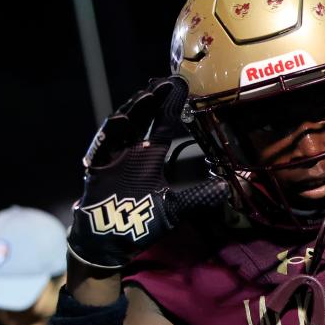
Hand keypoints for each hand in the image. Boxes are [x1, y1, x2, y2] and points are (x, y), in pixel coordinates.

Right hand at [68, 76, 229, 268]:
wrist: (110, 241)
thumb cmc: (140, 221)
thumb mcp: (175, 208)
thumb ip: (199, 197)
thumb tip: (228, 190)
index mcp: (150, 155)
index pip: (163, 123)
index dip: (171, 105)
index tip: (181, 85)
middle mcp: (131, 151)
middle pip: (141, 118)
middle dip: (152, 100)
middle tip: (165, 83)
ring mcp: (112, 158)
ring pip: (121, 127)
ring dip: (133, 111)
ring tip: (147, 96)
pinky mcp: (97, 169)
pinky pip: (102, 148)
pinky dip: (110, 134)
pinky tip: (120, 121)